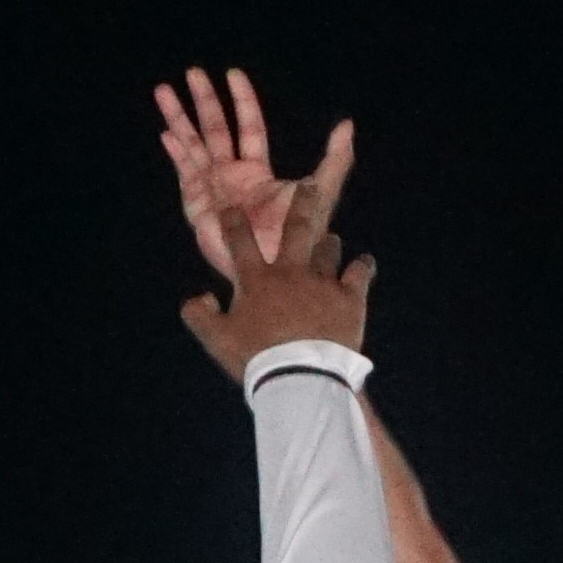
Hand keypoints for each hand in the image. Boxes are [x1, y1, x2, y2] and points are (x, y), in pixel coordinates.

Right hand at [156, 66, 354, 284]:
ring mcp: (211, 189)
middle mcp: (231, 176)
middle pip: (214, 129)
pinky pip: (185, 173)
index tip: (233, 74)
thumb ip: (335, 160)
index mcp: (257, 171)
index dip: (242, 100)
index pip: (247, 126)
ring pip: (193, 145)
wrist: (275, 267)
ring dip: (179, 118)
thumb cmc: (299, 236)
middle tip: (193, 72)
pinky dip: (176, 153)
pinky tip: (166, 133)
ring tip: (163, 90)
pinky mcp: (197, 206)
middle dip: (204, 101)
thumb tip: (347, 125)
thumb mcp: (320, 193)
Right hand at [179, 155, 373, 386]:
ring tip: (333, 237)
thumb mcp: (217, 340)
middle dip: (300, 202)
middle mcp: (290, 271)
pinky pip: (360, 273)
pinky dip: (363, 266)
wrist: (301, 377)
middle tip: (306, 185)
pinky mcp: (349, 298)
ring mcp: (322, 281)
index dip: (234, 222)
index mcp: (257, 279)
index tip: (232, 208)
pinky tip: (365, 263)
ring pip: (328, 249)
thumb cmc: (256, 358)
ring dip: (329, 241)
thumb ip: (199, 316)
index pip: (240, 241)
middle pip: (295, 228)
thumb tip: (197, 297)